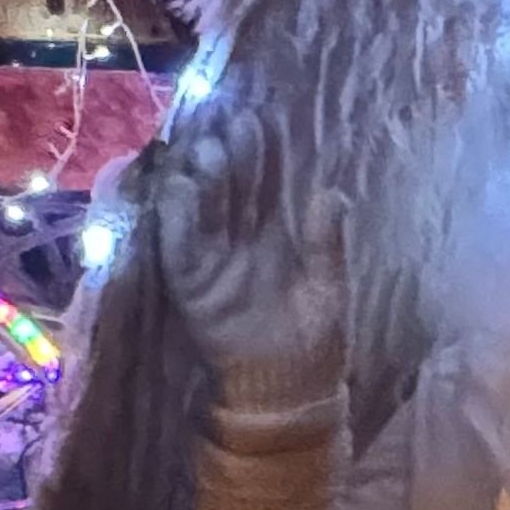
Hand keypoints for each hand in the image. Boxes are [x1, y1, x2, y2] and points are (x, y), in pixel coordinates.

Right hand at [145, 102, 347, 413]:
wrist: (291, 393)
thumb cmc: (315, 341)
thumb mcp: (329, 288)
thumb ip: (327, 242)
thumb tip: (331, 192)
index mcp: (274, 235)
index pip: (265, 183)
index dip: (263, 152)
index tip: (261, 116)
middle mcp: (238, 240)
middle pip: (231, 187)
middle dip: (230, 154)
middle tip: (229, 119)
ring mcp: (212, 262)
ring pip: (203, 209)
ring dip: (203, 179)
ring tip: (207, 147)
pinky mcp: (192, 288)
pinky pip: (180, 249)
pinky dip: (178, 221)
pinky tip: (178, 192)